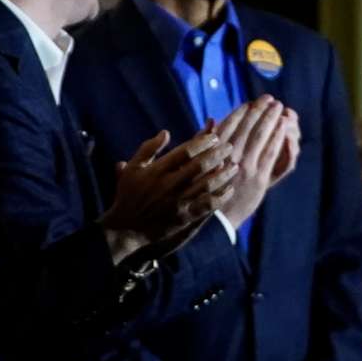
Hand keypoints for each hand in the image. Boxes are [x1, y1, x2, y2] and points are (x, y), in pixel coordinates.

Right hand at [100, 129, 239, 251]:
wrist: (127, 228)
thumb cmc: (129, 195)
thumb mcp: (133, 168)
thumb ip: (148, 148)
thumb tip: (166, 132)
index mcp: (157, 171)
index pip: (186, 151)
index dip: (203, 141)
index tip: (215, 136)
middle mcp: (169, 185)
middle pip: (200, 165)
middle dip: (218, 154)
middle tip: (230, 147)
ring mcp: (178, 202)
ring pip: (207, 184)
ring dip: (223, 174)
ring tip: (234, 166)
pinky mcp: (184, 218)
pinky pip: (208, 205)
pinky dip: (221, 196)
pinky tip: (230, 189)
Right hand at [211, 96, 296, 224]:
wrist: (215, 219)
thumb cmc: (203, 192)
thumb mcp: (197, 166)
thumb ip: (203, 142)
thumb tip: (211, 119)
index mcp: (212, 152)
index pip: (229, 125)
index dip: (241, 111)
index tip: (250, 102)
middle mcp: (228, 157)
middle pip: (247, 126)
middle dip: (260, 110)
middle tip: (269, 98)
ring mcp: (245, 167)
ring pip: (261, 136)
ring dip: (271, 118)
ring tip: (279, 107)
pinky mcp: (259, 178)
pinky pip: (271, 153)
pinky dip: (277, 137)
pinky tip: (283, 126)